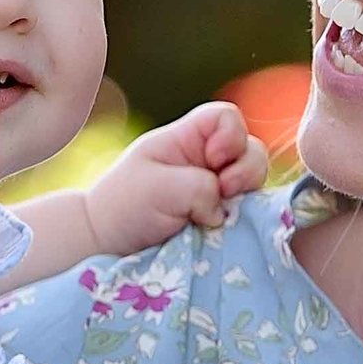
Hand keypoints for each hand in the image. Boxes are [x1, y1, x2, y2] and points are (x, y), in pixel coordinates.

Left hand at [80, 102, 268, 257]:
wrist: (108, 246)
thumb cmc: (125, 206)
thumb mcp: (159, 187)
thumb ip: (200, 187)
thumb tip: (224, 209)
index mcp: (188, 140)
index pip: (227, 118)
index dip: (231, 135)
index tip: (213, 160)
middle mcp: (208, 163)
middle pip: (251, 151)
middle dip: (246, 170)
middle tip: (224, 191)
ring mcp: (217, 192)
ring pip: (254, 184)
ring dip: (246, 196)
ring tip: (221, 215)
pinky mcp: (221, 221)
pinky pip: (249, 214)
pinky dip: (245, 220)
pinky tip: (227, 229)